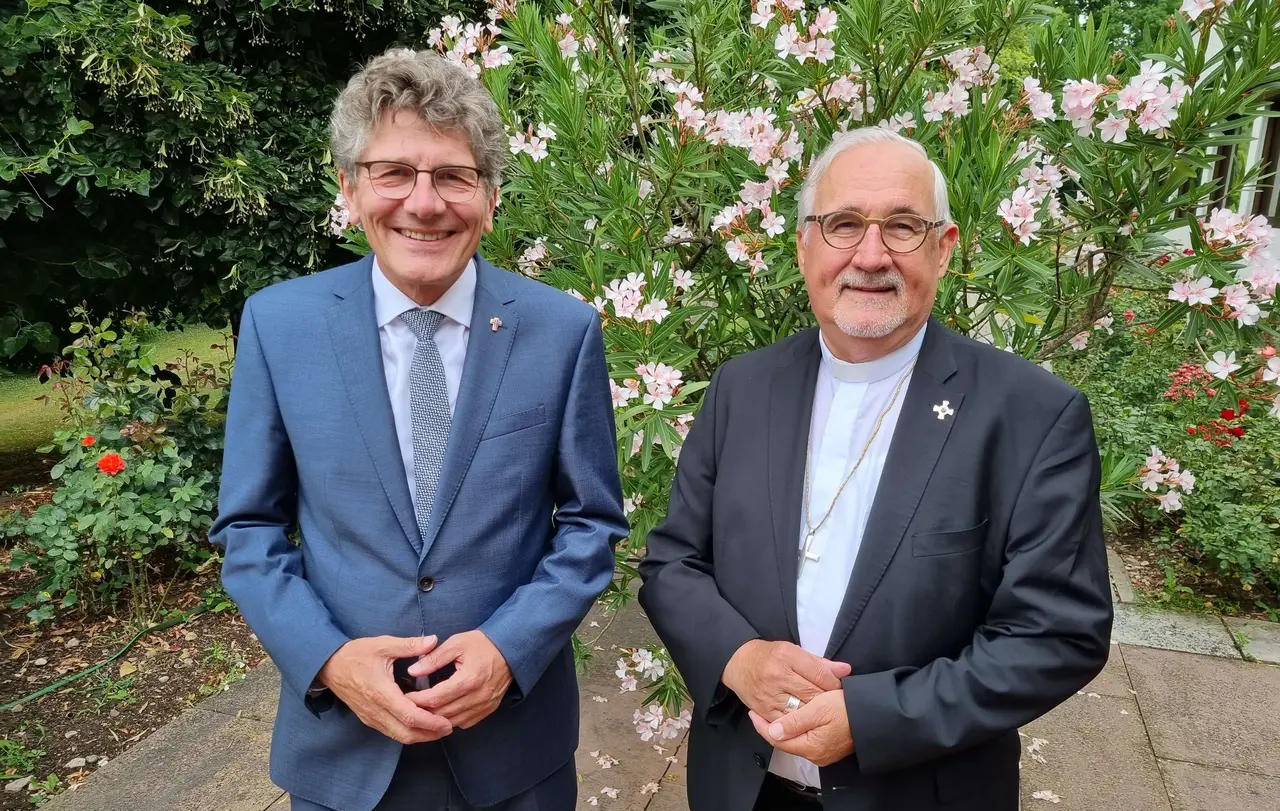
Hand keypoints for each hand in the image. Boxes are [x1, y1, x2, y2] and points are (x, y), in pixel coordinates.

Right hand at [317, 635, 452, 743]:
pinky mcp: (368, 719)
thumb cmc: (356, 654)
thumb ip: (410, 645)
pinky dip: (408, 732)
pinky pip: (390, 732)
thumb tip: (433, 641)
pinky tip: (420, 726)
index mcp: (381, 692)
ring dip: (419, 736)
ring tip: (438, 729)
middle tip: (449, 728)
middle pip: (406, 733)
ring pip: (398, 736)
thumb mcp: (383, 644)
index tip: (447, 723)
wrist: (329, 665)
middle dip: (429, 734)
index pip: (409, 715)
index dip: (430, 722)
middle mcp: (376, 710)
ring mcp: (371, 717)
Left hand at [406, 630, 512, 728]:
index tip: (404, 697)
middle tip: (409, 706)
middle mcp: (477, 697)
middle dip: (423, 711)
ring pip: (453, 722)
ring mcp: (484, 705)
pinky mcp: (488, 709)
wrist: (511, 650)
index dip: (417, 700)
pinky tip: (443, 712)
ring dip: (436, 719)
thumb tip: (412, 671)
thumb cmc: (482, 644)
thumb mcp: (457, 643)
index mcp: (468, 679)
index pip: (435, 698)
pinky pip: (465, 723)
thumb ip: (434, 658)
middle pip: (442, 713)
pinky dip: (451, 720)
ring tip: (422, 711)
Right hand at [722, 640, 850, 721]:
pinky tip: (806, 720)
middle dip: (827, 700)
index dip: (834, 684)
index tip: (839, 688)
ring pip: (801, 710)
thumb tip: (845, 670)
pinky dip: (799, 723)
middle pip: (812, 694)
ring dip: (815, 713)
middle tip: (835, 703)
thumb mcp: (793, 651)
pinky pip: (787, 722)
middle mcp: (778, 675)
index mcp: (787, 656)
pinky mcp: (764, 710)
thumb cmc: (769, 655)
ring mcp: (770, 695)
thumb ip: (819, 663)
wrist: (738, 663)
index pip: (819, 674)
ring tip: (823, 712)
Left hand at [749, 689, 854, 766]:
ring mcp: (825, 751)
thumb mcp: (817, 710)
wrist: (875, 714)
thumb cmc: (847, 709)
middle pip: (786, 741)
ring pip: (797, 739)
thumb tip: (772, 732)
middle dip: (772, 727)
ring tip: (776, 712)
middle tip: (761, 712)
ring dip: (785, 727)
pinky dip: (798, 727)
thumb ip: (793, 722)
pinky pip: (808, 737)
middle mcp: (817, 754)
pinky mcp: (832, 745)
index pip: (778, 740)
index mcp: (811, 747)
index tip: (753, 713)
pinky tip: (796, 716)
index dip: (763, 726)